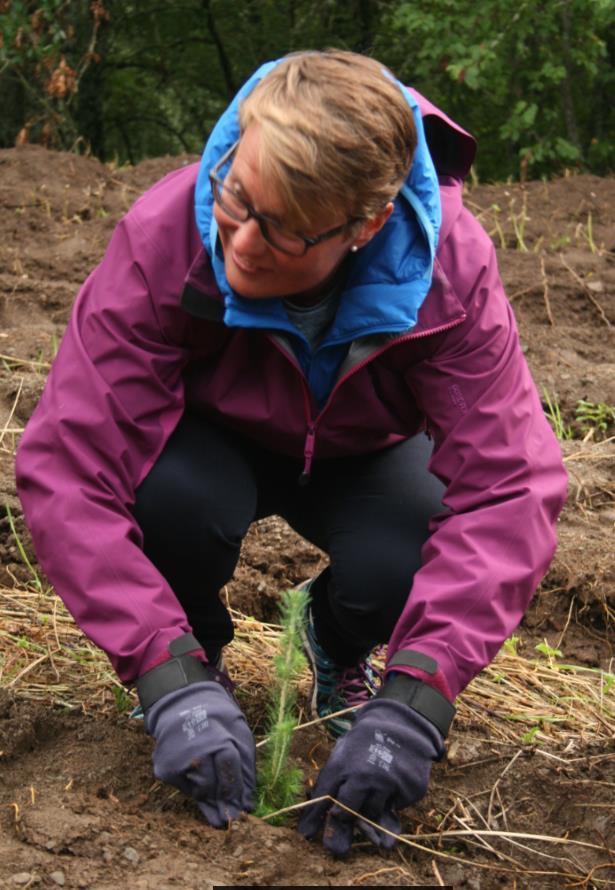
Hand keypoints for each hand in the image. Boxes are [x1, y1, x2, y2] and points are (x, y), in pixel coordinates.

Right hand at [144, 680, 255, 826]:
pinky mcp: (164, 769)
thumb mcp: (239, 735)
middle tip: (229, 819)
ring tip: (217, 803)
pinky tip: (200, 780)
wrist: (183, 702)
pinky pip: (185, 787)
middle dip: (223, 804)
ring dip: (210, 798)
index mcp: (219, 740)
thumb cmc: (218, 720)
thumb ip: (245, 769)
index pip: (229, 775)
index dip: (236, 794)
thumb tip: (247, 805)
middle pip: (212, 787)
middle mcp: (196, 752)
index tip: (243, 812)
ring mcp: (177, 761)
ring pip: (198, 791)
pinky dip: (195, 788)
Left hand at [298, 698, 443, 855]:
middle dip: (343, 819)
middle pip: (346, 815)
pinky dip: (391, 801)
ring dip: (370, 808)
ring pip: (372, 815)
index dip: (313, 817)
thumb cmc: (366, 741)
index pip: (323, 797)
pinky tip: (392, 781)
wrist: (402, 724)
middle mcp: (363, 777)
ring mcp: (386, 785)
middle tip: (346, 817)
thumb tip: (313, 802)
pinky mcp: (406, 791)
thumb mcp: (344, 750)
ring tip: (375, 784)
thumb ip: (332, 776)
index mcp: (342, 764)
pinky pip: (395, 809)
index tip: (306, 834)